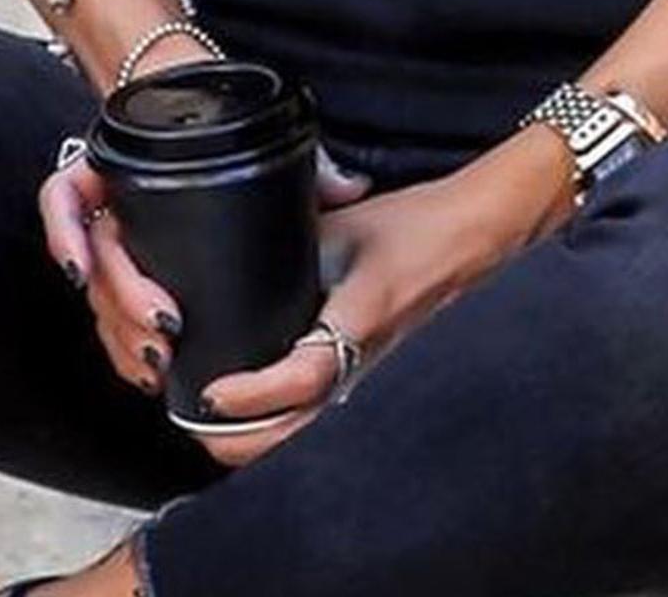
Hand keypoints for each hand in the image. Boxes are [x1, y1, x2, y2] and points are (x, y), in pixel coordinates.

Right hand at [38, 136, 374, 401]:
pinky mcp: (127, 265)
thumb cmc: (224, 122)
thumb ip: (304, 160)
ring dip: (119, 334)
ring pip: (96, 296)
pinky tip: (141, 366)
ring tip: (156, 366)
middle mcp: (103, 200)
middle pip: (91, 263)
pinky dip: (119, 338)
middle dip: (122, 309)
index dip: (65, 236)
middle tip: (162, 340)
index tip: (82, 273)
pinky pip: (108, 309)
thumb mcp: (261, 136)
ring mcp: (111, 235)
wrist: (201, 107)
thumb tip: (350, 188)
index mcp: (116, 162)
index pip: (63, 195)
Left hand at [186, 128, 574, 470]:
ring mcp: (373, 376)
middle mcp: (367, 361)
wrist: (472, 235)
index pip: (305, 376)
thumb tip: (234, 254)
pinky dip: (284, 425)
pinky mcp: (373, 376)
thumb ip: (290, 246)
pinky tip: (256, 416)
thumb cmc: (415, 225)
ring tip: (213, 427)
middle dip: (242, 442)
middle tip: (195, 424)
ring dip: (260, 440)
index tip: (213, 393)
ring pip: (309, 434)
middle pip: (301, 435)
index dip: (255, 395)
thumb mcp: (343, 224)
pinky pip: (322, 417)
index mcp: (363, 317)